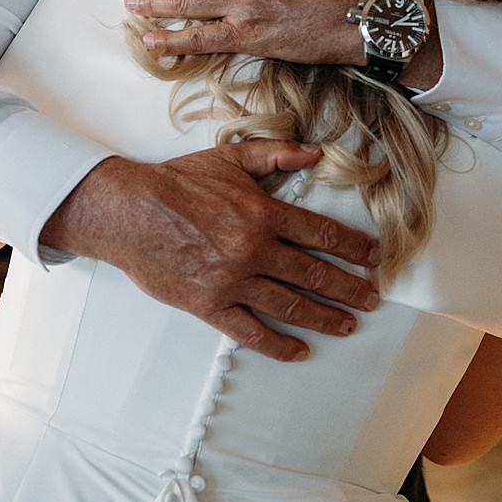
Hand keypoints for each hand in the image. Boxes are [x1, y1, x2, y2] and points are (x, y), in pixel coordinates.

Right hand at [39, 140, 382, 361]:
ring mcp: (233, 280)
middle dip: (349, 288)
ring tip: (348, 324)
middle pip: (315, 274)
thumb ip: (275, 154)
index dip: (354, 248)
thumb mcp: (228, 159)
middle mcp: (254, 249)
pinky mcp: (210, 305)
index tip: (373, 258)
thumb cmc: (174, 184)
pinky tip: (299, 350)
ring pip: (291, 305)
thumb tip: (314, 152)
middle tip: (371, 299)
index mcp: (263, 213)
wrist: (127, 211)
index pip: (322, 234)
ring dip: (325, 317)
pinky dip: (278, 344)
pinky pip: (251, 331)